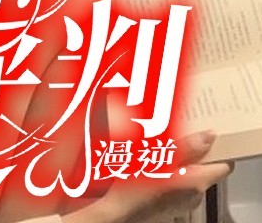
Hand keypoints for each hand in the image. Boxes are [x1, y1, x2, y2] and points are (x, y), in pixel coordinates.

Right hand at [94, 131, 232, 222]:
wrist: (118, 213)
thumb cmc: (136, 187)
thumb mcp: (160, 157)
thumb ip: (188, 147)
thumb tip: (209, 136)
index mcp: (197, 182)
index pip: (225, 165)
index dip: (221, 147)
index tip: (211, 132)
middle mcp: (195, 195)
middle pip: (207, 167)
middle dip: (197, 148)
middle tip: (184, 130)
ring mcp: (183, 200)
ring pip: (192, 172)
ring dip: (182, 157)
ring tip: (165, 142)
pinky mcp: (172, 201)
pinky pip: (180, 180)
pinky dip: (173, 168)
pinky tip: (156, 159)